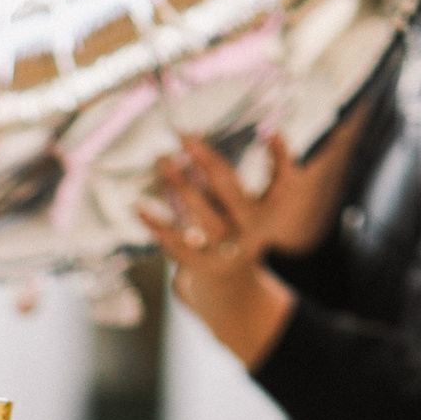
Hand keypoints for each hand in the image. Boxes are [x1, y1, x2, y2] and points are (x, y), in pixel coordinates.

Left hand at [138, 116, 367, 365]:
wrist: (230, 288)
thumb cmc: (235, 230)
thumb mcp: (249, 207)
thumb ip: (242, 176)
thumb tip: (228, 135)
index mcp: (267, 213)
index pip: (282, 183)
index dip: (281, 158)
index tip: (270, 131)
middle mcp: (249, 231)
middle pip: (230, 191)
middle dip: (206, 160)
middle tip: (184, 135)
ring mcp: (224, 249)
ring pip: (201, 214)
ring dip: (180, 184)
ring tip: (162, 160)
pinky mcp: (199, 264)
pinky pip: (175, 242)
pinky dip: (155, 224)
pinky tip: (138, 207)